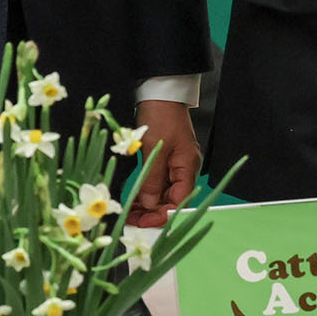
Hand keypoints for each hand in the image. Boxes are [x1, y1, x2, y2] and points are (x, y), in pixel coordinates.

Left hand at [127, 99, 200, 226]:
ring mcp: (174, 164)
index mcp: (187, 167)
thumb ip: (152, 180)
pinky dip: (147, 192)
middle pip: (172, 199)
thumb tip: (150, 205)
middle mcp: (184, 169)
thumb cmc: (160, 117)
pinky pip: (158, 182)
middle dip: (153, 212)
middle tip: (131, 220)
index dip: (163, 214)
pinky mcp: (165, 160)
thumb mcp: (154, 150)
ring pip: (163, 193)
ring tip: (129, 213)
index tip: (144, 222)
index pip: (180, 201)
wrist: (161, 93)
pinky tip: (134, 200)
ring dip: (148, 204)